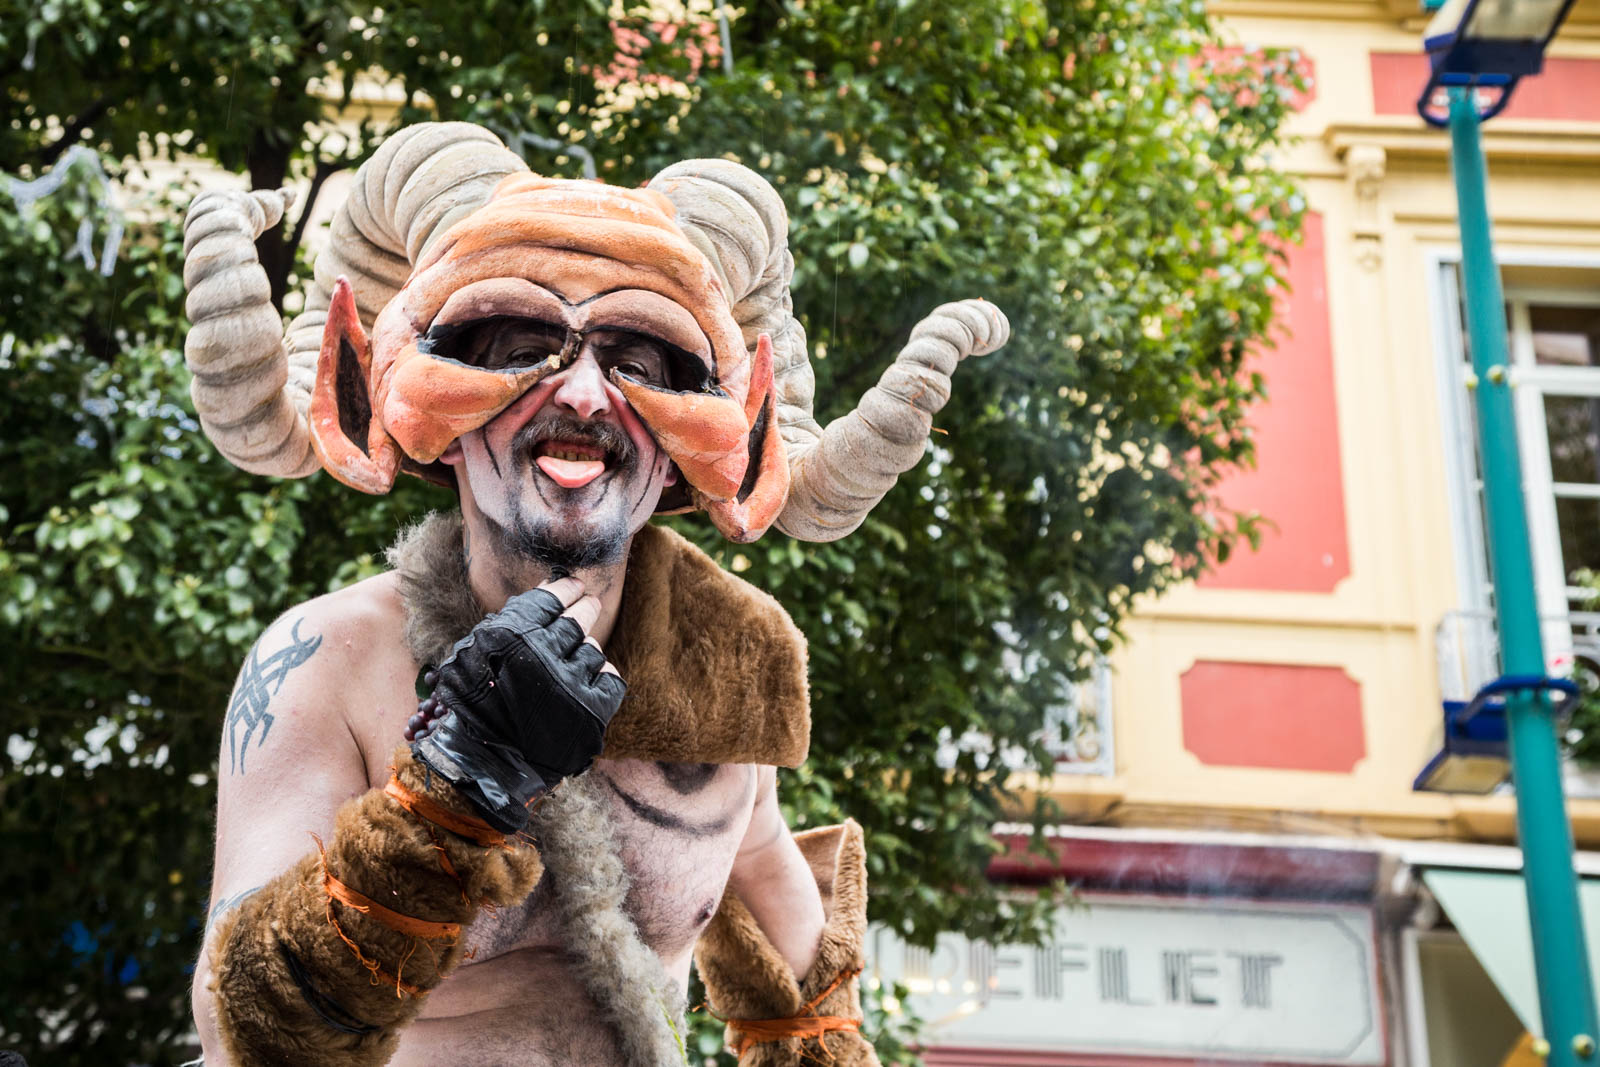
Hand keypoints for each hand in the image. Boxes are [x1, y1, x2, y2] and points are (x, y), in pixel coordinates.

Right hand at [410, 578, 625, 831]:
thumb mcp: (478, 653)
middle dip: (584, 608)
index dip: (565, 588)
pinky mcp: (593, 710)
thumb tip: (551, 587)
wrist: (488, 765)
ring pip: (591, 650)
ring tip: (569, 665)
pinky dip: (601, 678)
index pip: (552, 597)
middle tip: (588, 605)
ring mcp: (570, 682)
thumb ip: (512, 621)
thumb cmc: (478, 706)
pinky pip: (610, 678)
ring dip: (582, 653)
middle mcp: (543, 654)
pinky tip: (587, 684)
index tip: (573, 585)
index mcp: (510, 635)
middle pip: (578, 617)